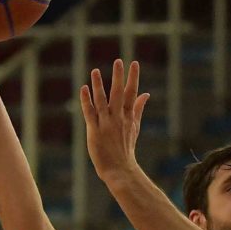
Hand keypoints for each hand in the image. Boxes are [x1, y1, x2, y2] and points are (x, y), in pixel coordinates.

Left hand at [79, 59, 150, 181]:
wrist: (119, 169)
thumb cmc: (126, 148)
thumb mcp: (135, 127)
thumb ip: (139, 109)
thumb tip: (146, 94)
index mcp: (129, 117)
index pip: (132, 94)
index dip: (133, 78)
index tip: (134, 63)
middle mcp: (118, 118)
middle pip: (119, 94)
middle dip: (119, 77)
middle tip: (119, 61)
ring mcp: (106, 124)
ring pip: (102, 101)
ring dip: (99, 85)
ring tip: (95, 71)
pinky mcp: (94, 131)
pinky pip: (90, 113)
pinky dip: (86, 100)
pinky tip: (84, 88)